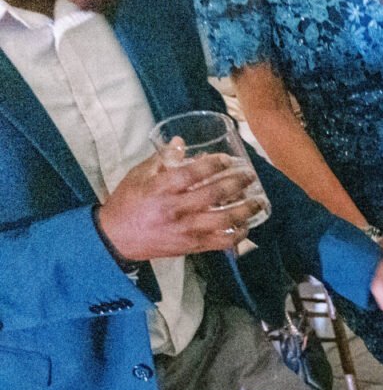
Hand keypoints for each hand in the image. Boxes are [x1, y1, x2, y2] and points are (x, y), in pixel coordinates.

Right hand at [95, 152, 266, 261]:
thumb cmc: (128, 203)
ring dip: (245, 210)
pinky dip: (238, 234)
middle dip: (237, 183)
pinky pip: (222, 242)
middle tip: (250, 175)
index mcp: (160, 189)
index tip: (228, 159)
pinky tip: (246, 224)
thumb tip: (181, 142)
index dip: (213, 165)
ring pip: (223, 220)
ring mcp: (186, 230)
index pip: (191, 173)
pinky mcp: (192, 246)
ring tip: (258, 201)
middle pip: (213, 195)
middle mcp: (175, 209)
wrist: (118, 237)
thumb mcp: (139, 175)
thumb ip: (162, 159)